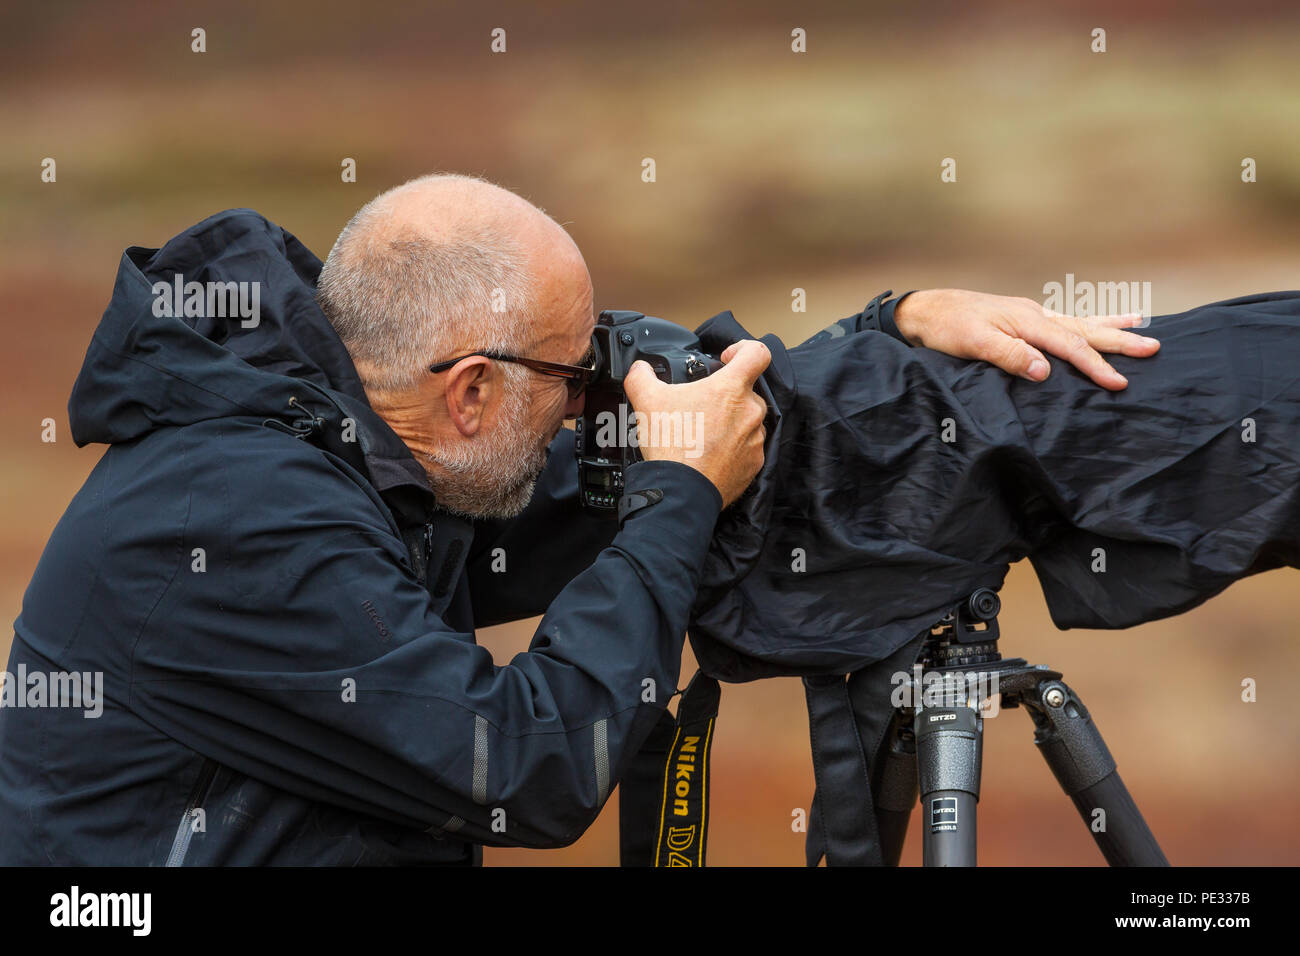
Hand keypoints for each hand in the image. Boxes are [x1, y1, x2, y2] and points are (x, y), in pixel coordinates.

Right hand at [623, 339, 770, 507]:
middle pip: (746, 391)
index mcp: (731, 389)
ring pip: (747, 420)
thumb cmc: (671, 446)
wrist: (682, 491)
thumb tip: (640, 369)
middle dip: (724, 396)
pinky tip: (709, 453)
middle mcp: (751, 411)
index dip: (743, 350)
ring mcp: (755, 439)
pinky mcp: (755, 463)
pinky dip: (732, 448)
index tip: (726, 360)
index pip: (757, 353)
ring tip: (702, 434)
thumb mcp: (646, 400)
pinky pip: (747, 447)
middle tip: (700, 407)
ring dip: (728, 422)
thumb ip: (641, 375)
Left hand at [893, 289, 1159, 389]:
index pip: (1069, 346)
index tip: (1118, 383)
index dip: (1095, 366)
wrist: (927, 311)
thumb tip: (1045, 370)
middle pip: (1084, 329)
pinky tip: (1096, 322)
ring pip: (1079, 322)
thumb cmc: (947, 328)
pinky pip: (1064, 323)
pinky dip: (1086, 323)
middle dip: (1118, 340)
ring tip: (1141, 325)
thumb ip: (1009, 355)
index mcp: (1027, 321)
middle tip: (1153, 348)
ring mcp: (1030, 316)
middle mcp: (1034, 315)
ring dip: (1109, 327)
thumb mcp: (974, 344)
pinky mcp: (1023, 320)